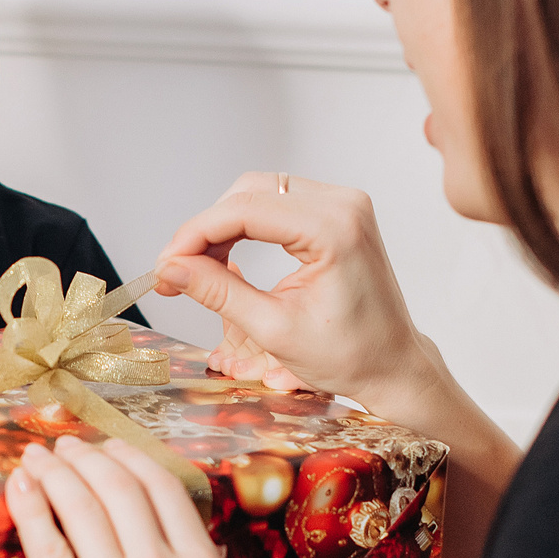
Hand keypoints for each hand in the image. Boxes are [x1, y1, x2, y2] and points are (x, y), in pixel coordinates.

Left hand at [5, 440, 261, 557]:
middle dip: (85, 457)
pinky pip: (48, 550)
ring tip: (36, 458)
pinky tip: (19, 488)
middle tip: (63, 445)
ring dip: (55, 473)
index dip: (126, 457)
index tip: (105, 448)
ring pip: (81, 507)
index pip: (161, 487)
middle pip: (116, 487)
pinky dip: (32, 510)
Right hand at [153, 173, 435, 413]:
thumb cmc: (351, 355)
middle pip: (250, 192)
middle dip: (206, 229)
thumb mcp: (274, 329)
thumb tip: (172, 269)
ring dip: (223, 227)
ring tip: (198, 269)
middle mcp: (343, 204)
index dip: (195, 235)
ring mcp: (343, 205)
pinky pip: (277, 203)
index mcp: (335, 229)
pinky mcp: (338, 214)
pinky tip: (226, 258)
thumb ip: (219, 292)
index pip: (246, 210)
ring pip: (260, 193)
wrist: (394, 365)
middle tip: (176, 271)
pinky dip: (246, 227)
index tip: (165, 265)